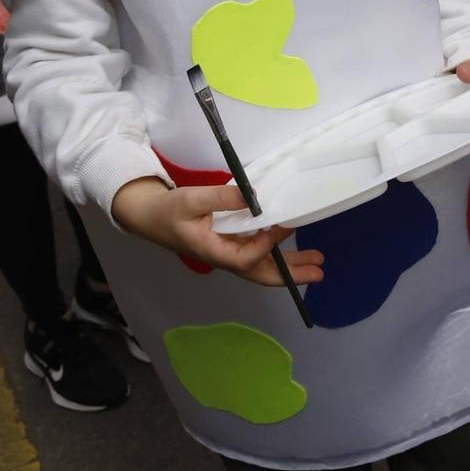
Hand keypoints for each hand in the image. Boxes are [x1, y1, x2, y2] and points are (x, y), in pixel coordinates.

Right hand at [111, 177, 324, 285]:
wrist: (150, 216)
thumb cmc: (168, 210)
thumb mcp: (192, 199)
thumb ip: (222, 197)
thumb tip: (254, 196)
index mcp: (212, 251)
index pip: (245, 258)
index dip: (265, 246)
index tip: (281, 226)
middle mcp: (224, 258)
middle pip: (261, 273)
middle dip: (291, 274)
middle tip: (319, 271)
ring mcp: (228, 254)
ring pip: (262, 267)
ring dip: (289, 267)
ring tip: (318, 263)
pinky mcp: (230, 246)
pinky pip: (257, 256)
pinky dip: (277, 256)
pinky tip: (294, 252)